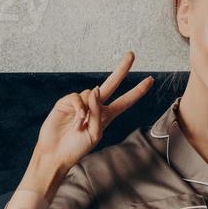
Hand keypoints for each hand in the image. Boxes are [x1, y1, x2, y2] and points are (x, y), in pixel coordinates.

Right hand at [34, 51, 154, 173]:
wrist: (56, 154)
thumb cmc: (77, 147)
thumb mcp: (95, 133)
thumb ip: (98, 112)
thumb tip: (95, 90)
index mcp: (106, 116)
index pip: (125, 101)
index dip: (138, 91)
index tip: (151, 80)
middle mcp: (95, 106)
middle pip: (112, 84)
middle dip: (122, 69)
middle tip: (131, 54)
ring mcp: (81, 103)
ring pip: (90, 93)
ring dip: (88, 110)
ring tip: (80, 126)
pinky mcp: (67, 102)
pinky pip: (77, 97)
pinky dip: (78, 107)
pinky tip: (76, 119)